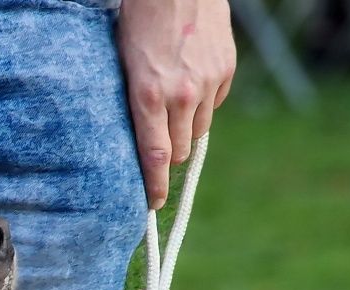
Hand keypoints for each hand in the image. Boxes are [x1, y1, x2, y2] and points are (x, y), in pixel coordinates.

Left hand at [116, 0, 236, 208]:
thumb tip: (143, 144)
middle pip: (180, 150)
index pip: (155, 156)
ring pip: (198, 130)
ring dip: (186, 129)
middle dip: (170, 155)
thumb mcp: (124, 68)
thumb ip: (136, 107)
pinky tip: (189, 81)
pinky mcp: (225, 69)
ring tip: (172, 105)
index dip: (154, 186)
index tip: (152, 205)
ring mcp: (207, 82)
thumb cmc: (139, 24)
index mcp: (148, 96)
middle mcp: (181, 94)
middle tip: (159, 147)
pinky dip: (202, 103)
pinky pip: (214, 104)